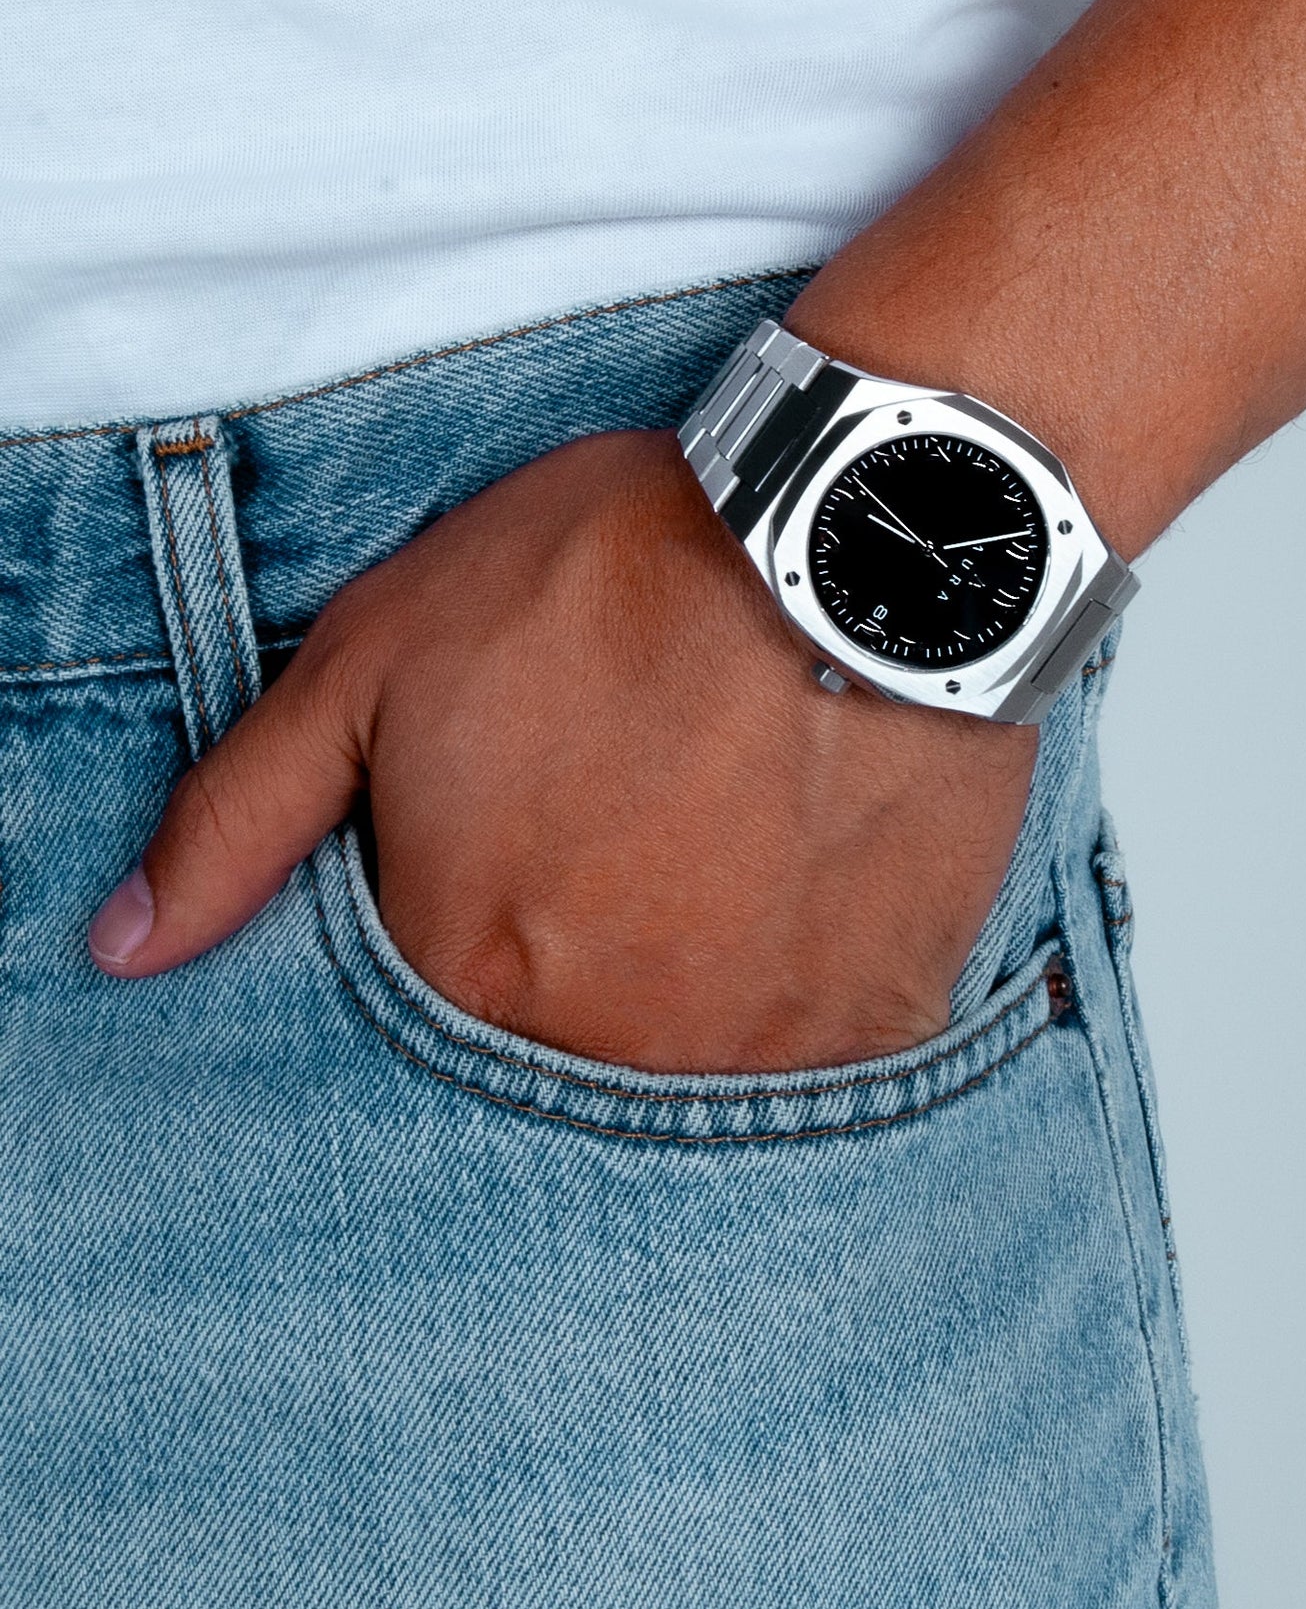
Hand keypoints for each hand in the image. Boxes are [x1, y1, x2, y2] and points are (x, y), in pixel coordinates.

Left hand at [89, 429, 1036, 1072]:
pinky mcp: (874, 1028)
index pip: (419, 1032)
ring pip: (683, 1070)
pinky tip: (795, 883)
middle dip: (576, 966)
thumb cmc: (612, 578)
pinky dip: (792, 993)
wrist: (854, 538)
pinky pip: (808, 1065)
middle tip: (630, 839)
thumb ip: (242, 816)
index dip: (468, 927)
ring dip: (686, 984)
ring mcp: (751, 1056)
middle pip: (558, 1060)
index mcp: (466, 973)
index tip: (523, 856)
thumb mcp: (380, 657)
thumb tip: (127, 947)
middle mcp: (605, 1052)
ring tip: (716, 849)